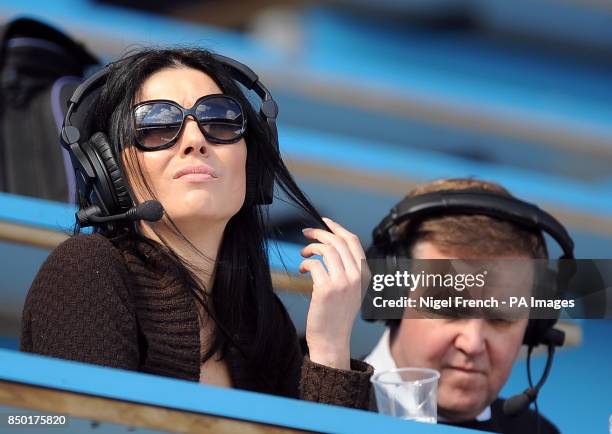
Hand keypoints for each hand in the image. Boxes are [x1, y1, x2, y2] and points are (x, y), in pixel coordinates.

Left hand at [300, 217, 368, 369]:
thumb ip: (347, 269)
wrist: (333, 340)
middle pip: (338, 241)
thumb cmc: (337, 315)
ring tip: (303, 254)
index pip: (353, 241)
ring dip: (311, 247)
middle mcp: (356, 276)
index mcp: (364, 274)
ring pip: (326, 250)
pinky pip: (314, 264)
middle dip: (319, 233)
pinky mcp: (326, 289)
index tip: (324, 221)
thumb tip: (330, 245)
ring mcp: (343, 282)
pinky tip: (302, 269)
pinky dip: (305, 262)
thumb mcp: (351, 290)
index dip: (337, 228)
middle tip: (305, 234)